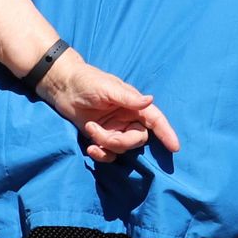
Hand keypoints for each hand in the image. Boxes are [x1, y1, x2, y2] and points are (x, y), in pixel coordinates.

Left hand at [38, 50, 180, 163]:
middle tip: (100, 136)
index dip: (167, 133)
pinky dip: (101, 155)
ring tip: (90, 129)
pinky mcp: (101, 138)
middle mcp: (127, 118)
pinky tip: (90, 149)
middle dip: (121, 142)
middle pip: (138, 139)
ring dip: (106, 145)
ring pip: (122, 149)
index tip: (175, 148)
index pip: (155, 120)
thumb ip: (128, 97)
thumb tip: (150, 100)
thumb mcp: (107, 87)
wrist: (63, 87)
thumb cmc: (87, 81)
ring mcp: (115, 129)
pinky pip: (109, 155)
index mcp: (133, 104)